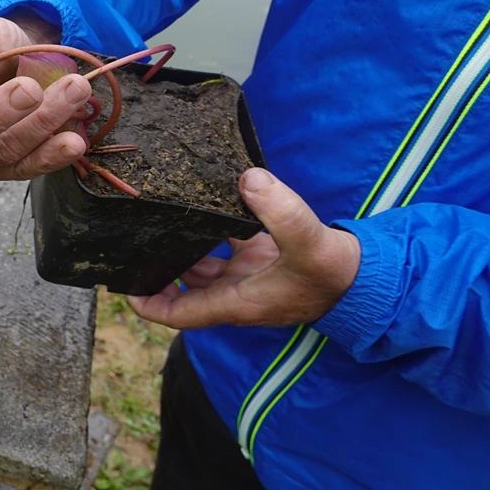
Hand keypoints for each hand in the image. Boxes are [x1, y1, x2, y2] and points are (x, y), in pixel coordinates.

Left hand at [128, 168, 361, 328]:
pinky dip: (211, 226)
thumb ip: (281, 212)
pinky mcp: (261, 257)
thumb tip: (248, 178)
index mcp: (238, 302)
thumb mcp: (308, 243)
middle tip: (130, 239)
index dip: (151, 304)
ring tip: (154, 215)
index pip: (182, 313)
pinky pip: (225, 244)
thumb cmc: (335, 271)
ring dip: (182, 243)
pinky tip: (198, 199)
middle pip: (184, 285)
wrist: (368, 276)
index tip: (125, 288)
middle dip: (158, 266)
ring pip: (202, 262)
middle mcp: (237, 292)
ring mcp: (248, 275)